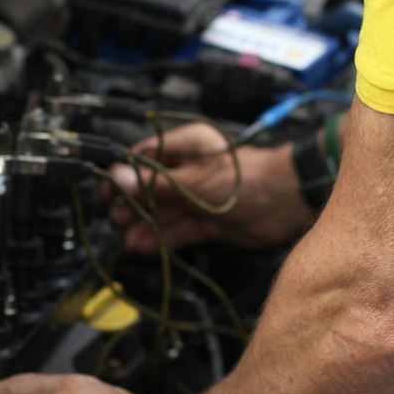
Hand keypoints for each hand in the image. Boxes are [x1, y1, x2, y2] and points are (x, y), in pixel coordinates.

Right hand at [107, 123, 313, 253]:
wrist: (286, 202)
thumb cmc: (244, 179)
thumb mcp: (192, 181)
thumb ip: (154, 184)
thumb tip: (118, 177)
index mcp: (187, 146)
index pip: (146, 156)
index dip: (124, 173)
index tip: (107, 190)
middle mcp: (192, 170)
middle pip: (154, 187)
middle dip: (134, 203)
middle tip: (116, 217)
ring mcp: (201, 196)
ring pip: (167, 211)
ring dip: (147, 224)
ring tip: (127, 238)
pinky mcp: (211, 220)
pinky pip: (182, 228)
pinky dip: (164, 237)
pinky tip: (145, 246)